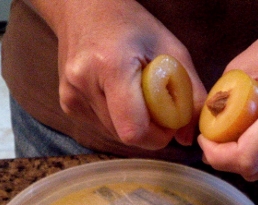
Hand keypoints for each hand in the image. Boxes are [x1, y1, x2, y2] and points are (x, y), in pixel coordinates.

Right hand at [37, 0, 206, 149]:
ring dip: (134, 124)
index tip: (169, 120)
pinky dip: (118, 119)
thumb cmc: (133, 25)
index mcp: (111, 67)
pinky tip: (119, 95)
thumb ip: (190, 96)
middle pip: (126, 137)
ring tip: (137, 94)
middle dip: (149, 130)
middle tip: (157, 105)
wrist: (84, 8)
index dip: (157, 135)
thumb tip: (187, 139)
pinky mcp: (67, 104)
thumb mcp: (173, 51)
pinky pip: (103, 128)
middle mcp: (84, 84)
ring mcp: (71, 96)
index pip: (134, 132)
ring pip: (115, 135)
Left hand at [198, 5, 257, 180]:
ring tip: (241, 127)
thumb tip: (206, 130)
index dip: (218, 156)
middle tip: (215, 137)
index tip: (205, 140)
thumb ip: (223, 101)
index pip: (247, 158)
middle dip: (228, 159)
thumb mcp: (245, 66)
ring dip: (247, 155)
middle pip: (255, 170)